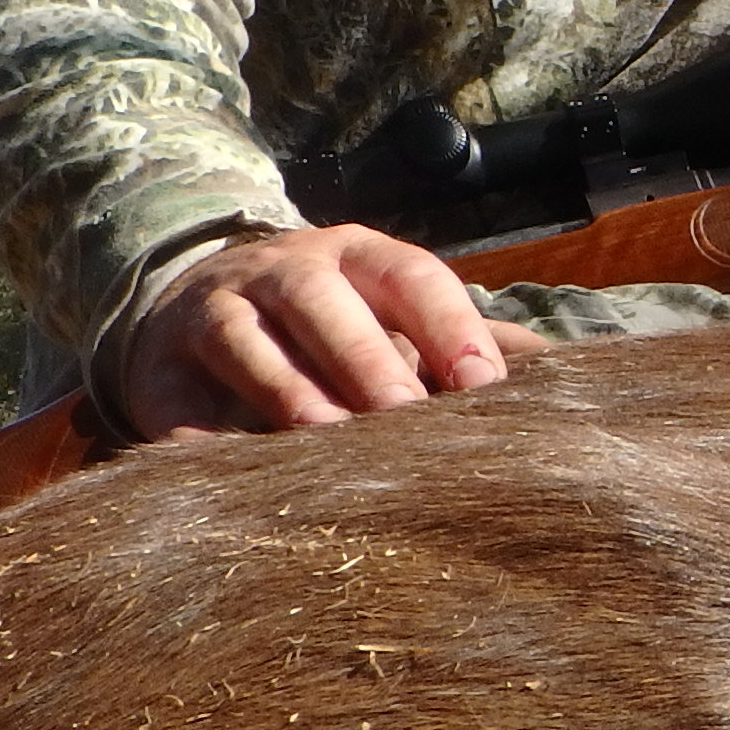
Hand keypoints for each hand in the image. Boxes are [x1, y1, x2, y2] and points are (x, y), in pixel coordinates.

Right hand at [116, 225, 546, 438]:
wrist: (195, 302)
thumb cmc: (332, 321)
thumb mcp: (395, 313)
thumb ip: (470, 343)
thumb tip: (570, 378)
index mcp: (360, 256)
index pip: (411, 277)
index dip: (448, 327)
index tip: (485, 389)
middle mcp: (286, 271)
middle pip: (326, 306)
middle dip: (369, 362)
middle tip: (407, 422)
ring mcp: (217, 311)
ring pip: (250, 342)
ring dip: (289, 393)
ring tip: (327, 443)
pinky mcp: (160, 367)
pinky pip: (178, 401)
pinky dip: (200, 438)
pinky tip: (228, 473)